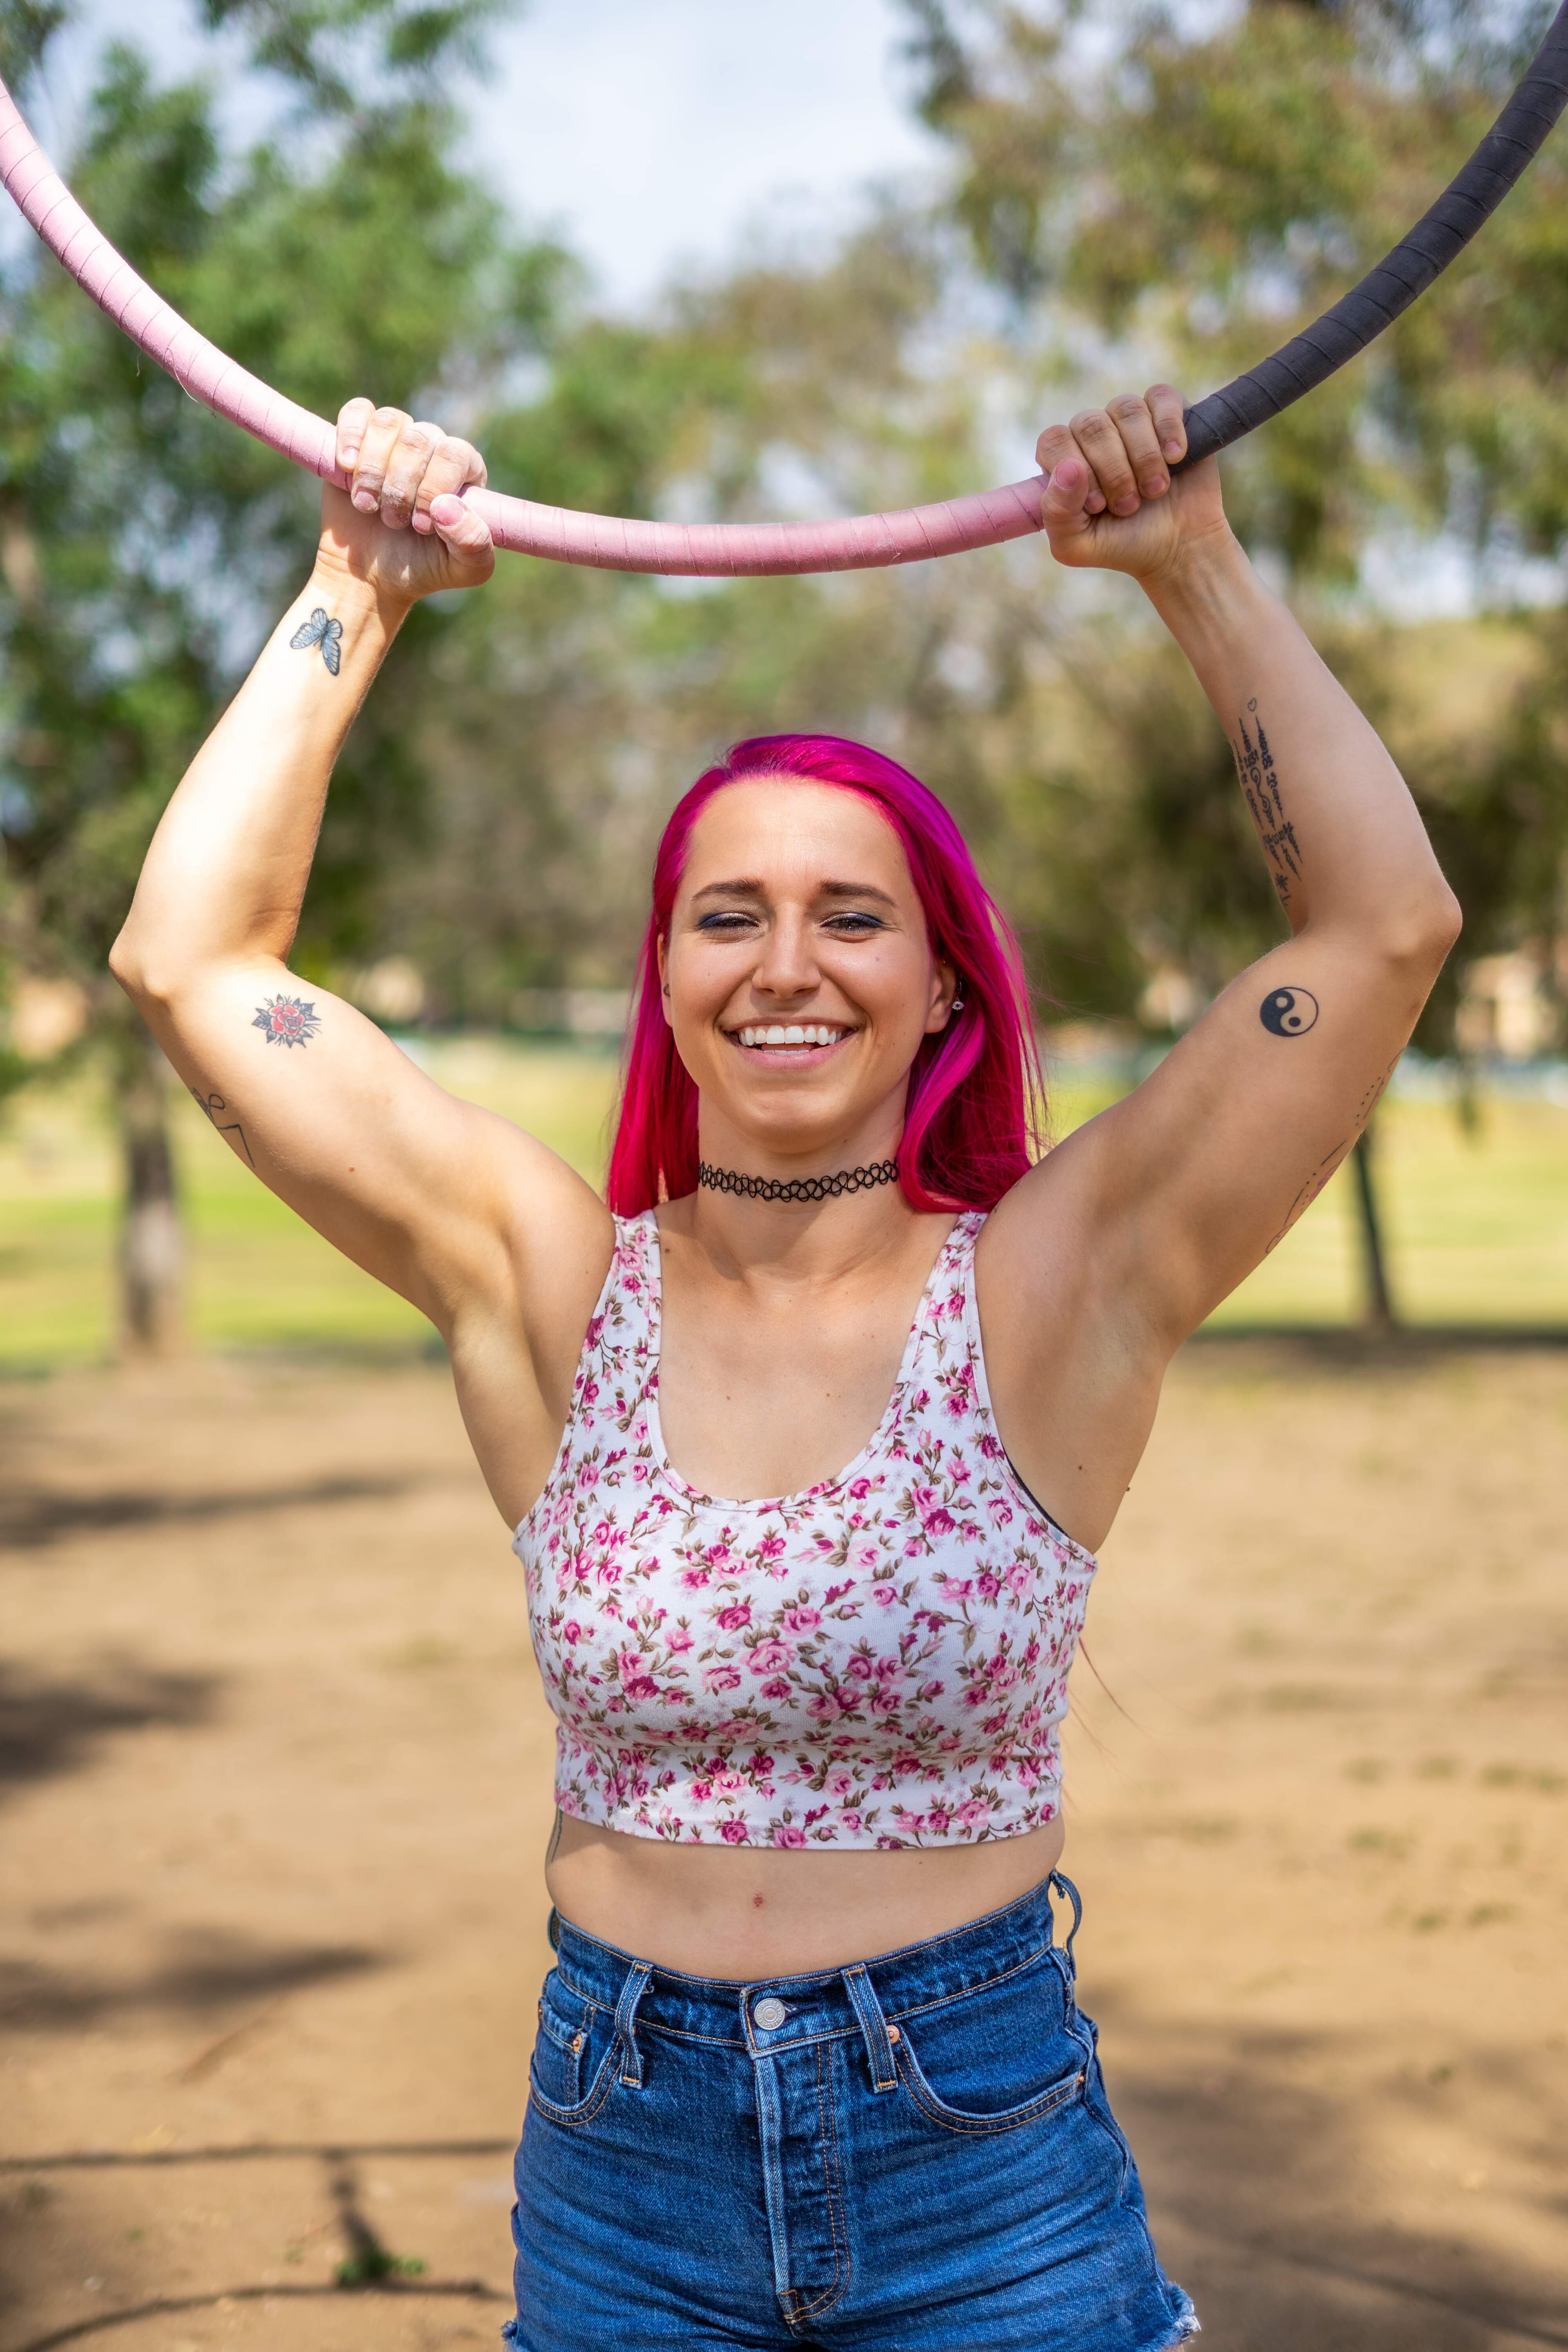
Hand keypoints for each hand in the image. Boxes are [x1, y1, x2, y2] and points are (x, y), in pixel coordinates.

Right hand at [316, 397, 494, 603]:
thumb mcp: (463, 570)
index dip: (434, 487)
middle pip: (419, 439)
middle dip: (401, 487)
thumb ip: (474, 544)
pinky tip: (347, 466)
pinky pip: (358, 411)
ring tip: (367, 507)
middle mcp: (434, 448)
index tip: (420, 526)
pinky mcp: (359, 437)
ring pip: (389, 422)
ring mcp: (396, 439)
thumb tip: (448, 508)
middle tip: (393, 522)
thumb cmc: (422, 569)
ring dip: (373, 469)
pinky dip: (350, 435)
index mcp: (466, 471)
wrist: (370, 576)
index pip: (456, 454)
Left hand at [1035, 388, 1227, 582]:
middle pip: (1090, 425)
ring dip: (1144, 457)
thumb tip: (1068, 468)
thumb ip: (1057, 512)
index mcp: (1065, 461)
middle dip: (1113, 471)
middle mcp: (1094, 435)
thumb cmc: (1122, 545)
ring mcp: (1130, 420)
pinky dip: (1169, 429)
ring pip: (1126, 410)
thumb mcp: (1077, 546)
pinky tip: (1175, 458)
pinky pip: (1161, 396)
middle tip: (1129, 506)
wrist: (1178, 547)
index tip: (1098, 506)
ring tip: (1155, 491)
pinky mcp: (1168, 412)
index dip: (1076, 470)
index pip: (1053, 441)